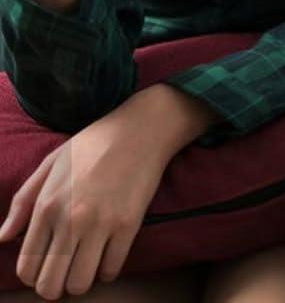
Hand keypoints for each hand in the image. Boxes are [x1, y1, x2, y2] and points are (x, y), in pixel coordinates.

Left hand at [0, 95, 173, 299]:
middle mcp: (70, 220)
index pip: (27, 267)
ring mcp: (101, 224)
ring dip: (82, 280)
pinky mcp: (129, 225)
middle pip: (50, 285)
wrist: (140, 129)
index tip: (48, 267)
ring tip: (88, 263)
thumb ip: (23, 201)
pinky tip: (110, 252)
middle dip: (56, 286)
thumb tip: (3, 237)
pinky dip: (109, 269)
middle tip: (67, 272)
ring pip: (80, 284)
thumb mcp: (51, 163)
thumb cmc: (94, 143)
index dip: (35, 275)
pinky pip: (112, 270)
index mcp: (47, 206)